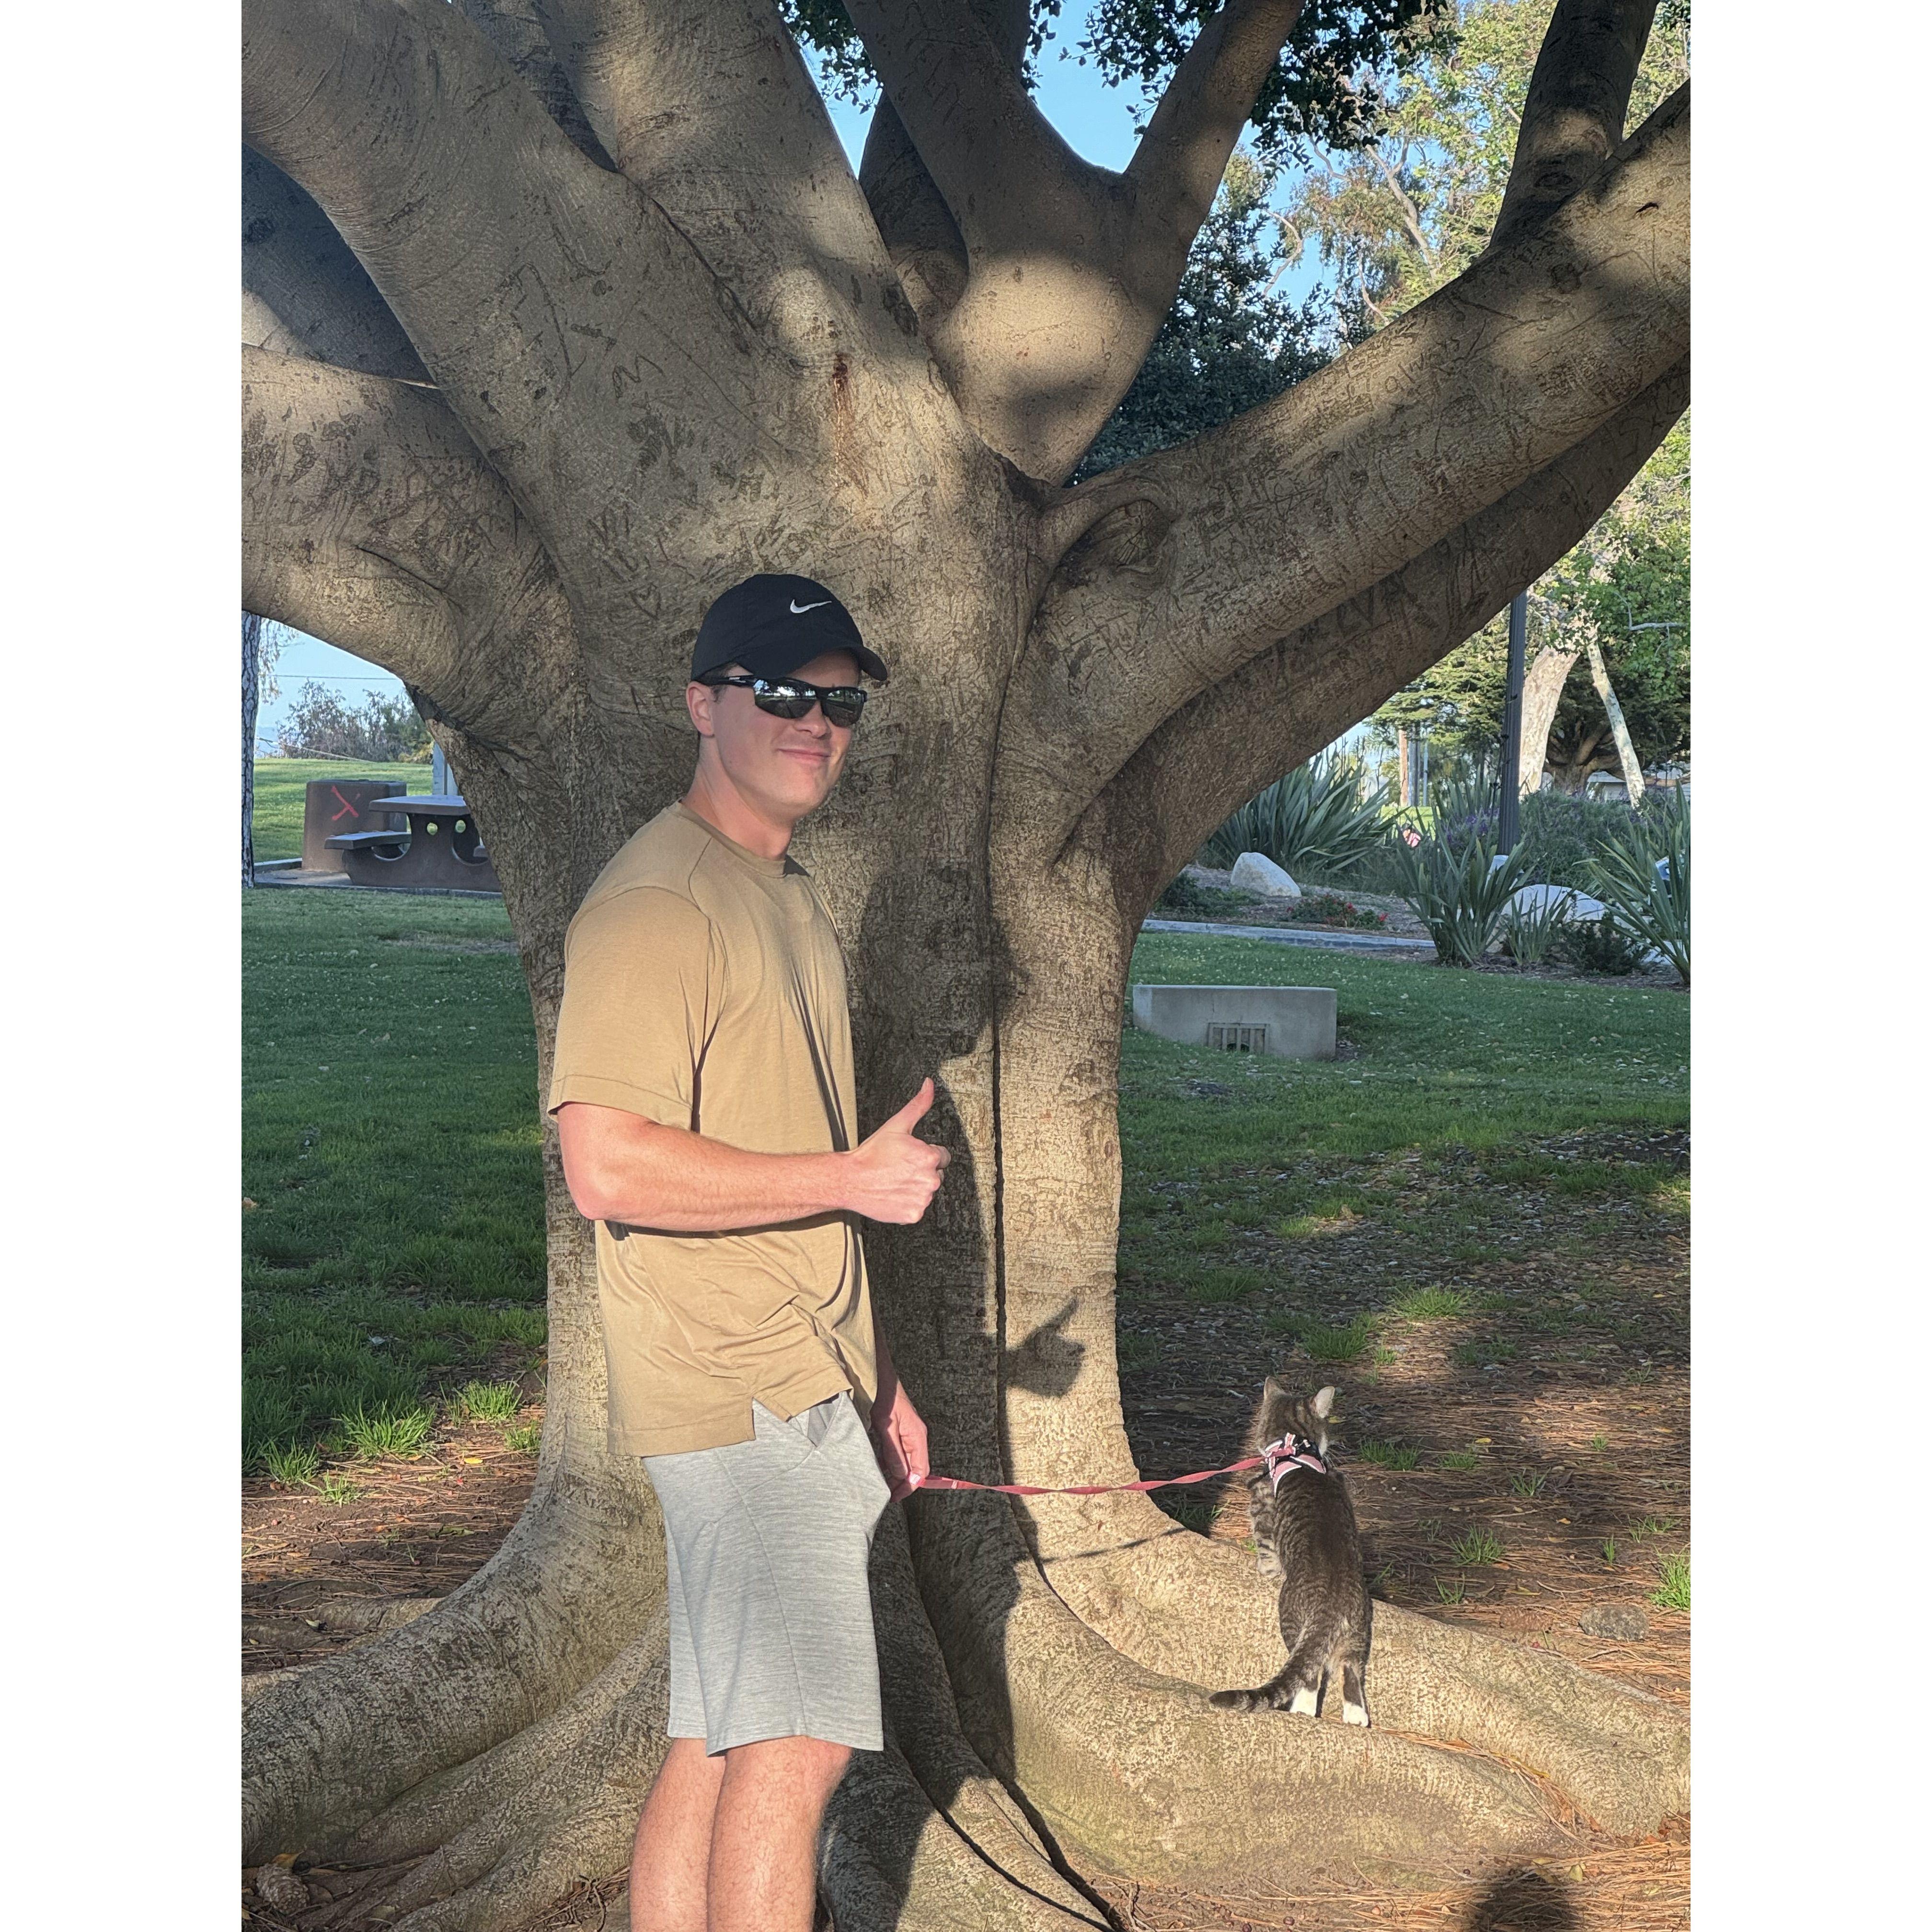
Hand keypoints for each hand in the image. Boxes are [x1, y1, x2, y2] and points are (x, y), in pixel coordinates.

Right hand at [842, 1077, 948, 1224]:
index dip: (924, 1154)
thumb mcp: (897, 1124)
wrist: (850, 1180)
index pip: (941, 1156)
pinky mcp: (914, 1214)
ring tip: (894, 1181)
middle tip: (899, 1169)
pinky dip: (908, 1203)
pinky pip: (918, 1207)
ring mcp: (923, 1198)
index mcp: (930, 1156)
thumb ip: (919, 1104)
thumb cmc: (871, 1153)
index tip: (907, 1157)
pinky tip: (894, 1194)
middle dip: (921, 1171)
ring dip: (915, 1187)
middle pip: (936, 1174)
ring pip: (927, 1191)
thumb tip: (929, 1084)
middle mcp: (931, 1179)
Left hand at [869, 1378, 929, 1501]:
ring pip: (906, 1462)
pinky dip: (890, 1462)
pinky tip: (879, 1466)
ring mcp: (908, 1435)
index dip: (910, 1485)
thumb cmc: (886, 1398)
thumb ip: (893, 1451)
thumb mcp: (886, 1427)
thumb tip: (900, 1475)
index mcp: (918, 1436)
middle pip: (914, 1468)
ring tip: (881, 1483)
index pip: (921, 1469)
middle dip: (901, 1482)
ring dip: (895, 1473)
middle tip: (886, 1493)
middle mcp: (916, 1437)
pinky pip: (898, 1453)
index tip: (896, 1495)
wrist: (880, 1379)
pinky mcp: (900, 1432)